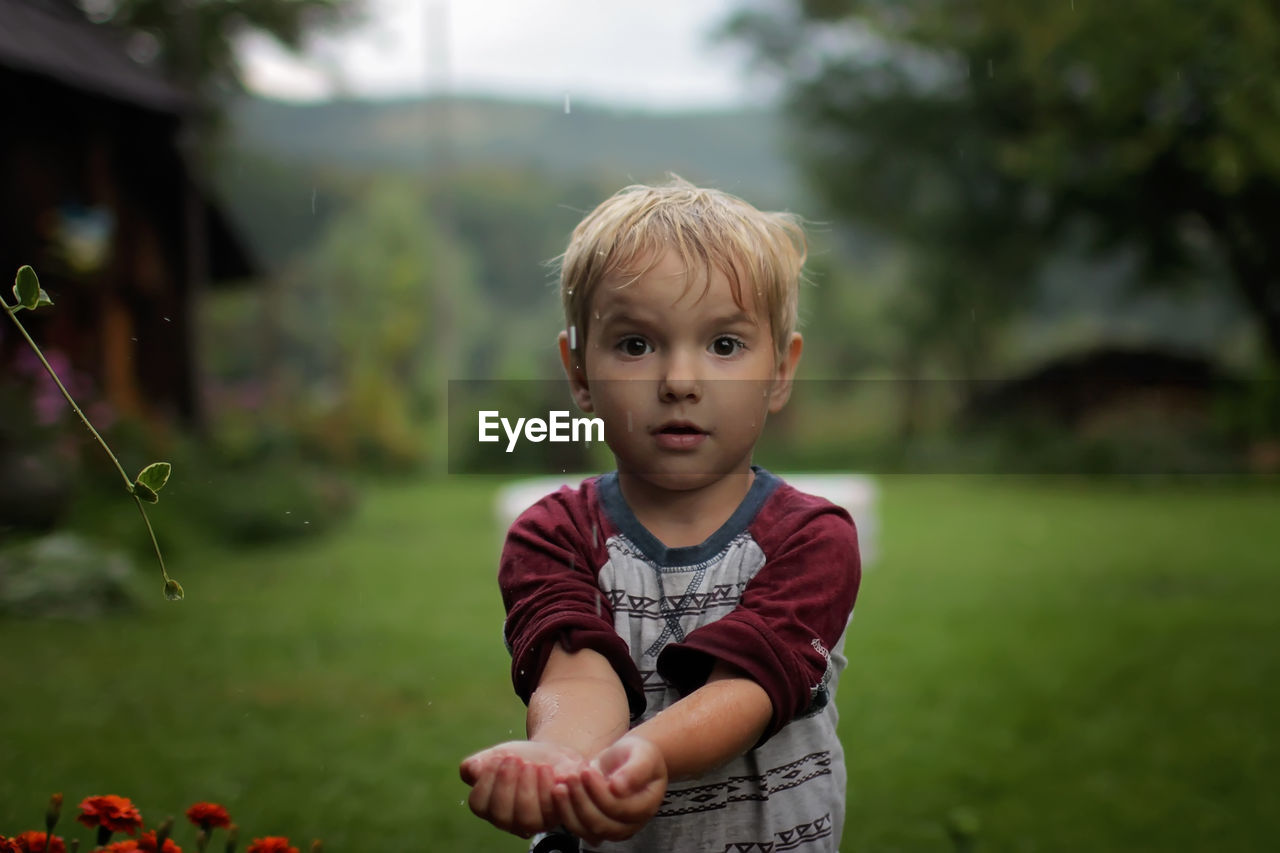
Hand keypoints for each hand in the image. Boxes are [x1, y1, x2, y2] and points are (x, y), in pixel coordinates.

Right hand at [460, 740, 585, 837]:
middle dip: (507, 784)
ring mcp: (534, 822)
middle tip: (514, 759)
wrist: (551, 755)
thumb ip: (480, 763)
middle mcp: (510, 821)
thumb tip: (473, 769)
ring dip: (527, 788)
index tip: (497, 758)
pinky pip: (551, 811)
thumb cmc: (520, 758)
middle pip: (502, 815)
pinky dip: (547, 789)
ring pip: (527, 818)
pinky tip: (546, 769)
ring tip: (531, 765)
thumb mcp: (498, 755)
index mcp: (490, 806)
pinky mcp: (556, 816)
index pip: (479, 804)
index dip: (486, 781)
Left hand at [552, 735, 667, 844]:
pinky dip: (564, 810)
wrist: (631, 757)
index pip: (618, 809)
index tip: (587, 770)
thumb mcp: (643, 755)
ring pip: (585, 829)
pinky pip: (576, 825)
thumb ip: (635, 771)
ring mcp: (611, 827)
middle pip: (600, 823)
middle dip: (581, 800)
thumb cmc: (640, 755)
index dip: (599, 792)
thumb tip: (618, 788)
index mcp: (644, 808)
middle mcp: (628, 823)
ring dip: (569, 808)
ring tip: (560, 784)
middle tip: (570, 776)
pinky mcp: (594, 823)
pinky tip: (557, 790)